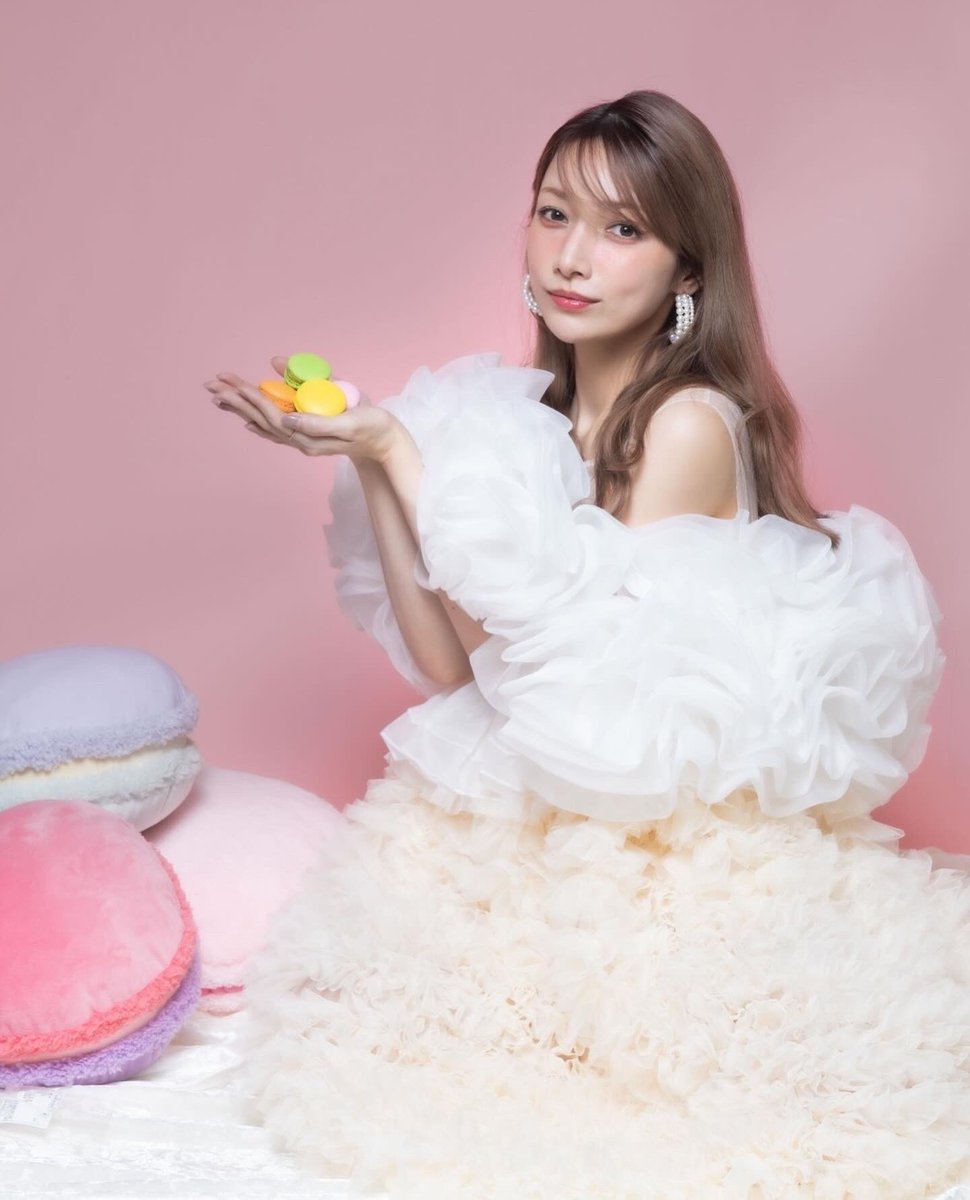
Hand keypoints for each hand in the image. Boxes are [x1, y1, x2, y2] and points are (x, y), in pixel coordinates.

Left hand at [204, 356, 403, 464]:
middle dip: (236, 399)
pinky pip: (275, 428)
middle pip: (261, 418)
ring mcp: (302, 438)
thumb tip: (287, 417)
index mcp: (308, 436)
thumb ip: (319, 421)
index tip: (232, 384)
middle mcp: (300, 440)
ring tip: (218, 395)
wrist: (385, 443)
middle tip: (212, 383)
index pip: (272, 414)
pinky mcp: (307, 433)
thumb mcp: (351, 421)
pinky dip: (258, 420)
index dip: (250, 398)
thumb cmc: (373, 427)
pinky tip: (244, 418)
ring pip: (264, 422)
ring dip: (241, 407)